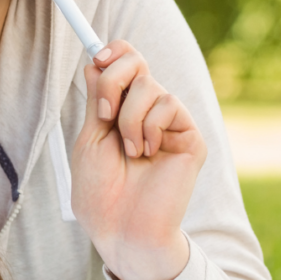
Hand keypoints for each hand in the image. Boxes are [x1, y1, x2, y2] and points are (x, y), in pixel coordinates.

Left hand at [70, 40, 206, 279]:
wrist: (122, 227)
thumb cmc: (101, 192)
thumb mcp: (90, 137)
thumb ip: (98, 99)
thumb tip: (95, 60)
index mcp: (122, 109)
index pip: (124, 62)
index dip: (113, 52)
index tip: (96, 58)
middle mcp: (147, 110)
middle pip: (136, 60)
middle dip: (115, 79)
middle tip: (105, 113)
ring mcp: (170, 123)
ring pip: (149, 85)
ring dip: (128, 117)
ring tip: (129, 152)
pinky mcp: (190, 136)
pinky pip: (169, 104)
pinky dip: (148, 127)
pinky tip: (147, 154)